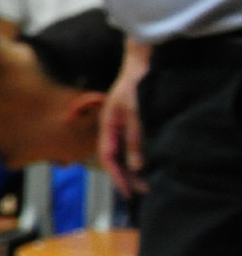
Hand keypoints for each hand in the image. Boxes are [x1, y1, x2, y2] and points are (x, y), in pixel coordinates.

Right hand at [99, 41, 150, 196]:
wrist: (142, 63)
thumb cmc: (135, 86)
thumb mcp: (136, 113)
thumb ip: (135, 139)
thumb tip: (136, 165)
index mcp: (106, 126)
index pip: (107, 157)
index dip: (116, 176)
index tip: (127, 191)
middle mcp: (111, 128)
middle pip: (114, 158)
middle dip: (125, 176)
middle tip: (141, 191)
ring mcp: (120, 125)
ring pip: (122, 152)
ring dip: (132, 168)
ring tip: (146, 182)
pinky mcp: (131, 122)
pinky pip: (131, 145)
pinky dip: (137, 157)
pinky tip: (147, 163)